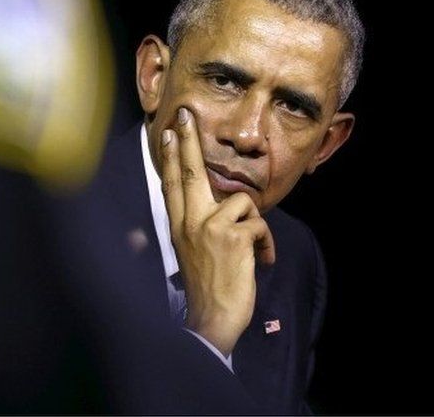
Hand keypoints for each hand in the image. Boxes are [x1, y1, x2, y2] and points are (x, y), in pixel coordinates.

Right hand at [159, 107, 275, 356]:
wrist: (212, 319)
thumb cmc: (207, 289)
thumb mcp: (191, 254)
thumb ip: (196, 227)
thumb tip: (211, 210)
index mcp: (178, 226)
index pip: (171, 183)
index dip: (169, 156)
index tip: (167, 132)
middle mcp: (189, 222)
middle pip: (189, 171)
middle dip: (187, 140)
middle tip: (186, 114)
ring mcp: (209, 227)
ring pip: (242, 201)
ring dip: (255, 226)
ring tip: (252, 251)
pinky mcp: (232, 236)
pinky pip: (259, 223)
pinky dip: (266, 244)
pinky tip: (260, 262)